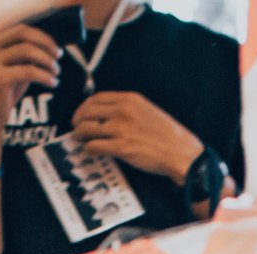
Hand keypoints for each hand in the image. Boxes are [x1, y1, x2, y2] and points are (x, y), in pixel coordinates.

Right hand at [0, 22, 62, 133]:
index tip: (56, 49)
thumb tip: (51, 45)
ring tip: (56, 73)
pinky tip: (53, 83)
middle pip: (23, 34)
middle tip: (59, 57)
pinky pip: (28, 71)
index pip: (20, 28)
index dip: (42, 36)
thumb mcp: (16, 69)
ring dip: (47, 61)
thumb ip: (27, 56)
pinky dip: (44, 76)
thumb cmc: (4, 93)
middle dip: (46, 44)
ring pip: (27, 50)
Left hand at [72, 92, 204, 185]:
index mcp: (129, 99)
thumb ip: (128, 109)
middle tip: (76, 128)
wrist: (181, 152)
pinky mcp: (120, 147)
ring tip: (80, 140)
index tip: (82, 114)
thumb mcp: (148, 110)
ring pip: (85, 128)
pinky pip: (94, 146)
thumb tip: (108, 114)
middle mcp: (122, 111)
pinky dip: (89, 149)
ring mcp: (120, 129)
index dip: (84, 107)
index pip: (96, 98)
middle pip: (86, 112)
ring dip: (79, 135)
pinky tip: (92, 150)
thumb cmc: (168, 135)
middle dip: (77, 121)